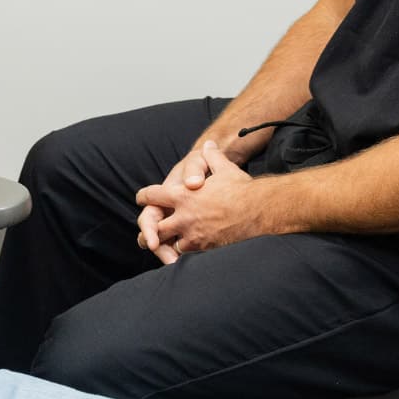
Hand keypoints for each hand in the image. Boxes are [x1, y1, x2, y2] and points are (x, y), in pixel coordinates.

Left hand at [135, 141, 262, 255]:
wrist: (258, 212)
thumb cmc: (241, 189)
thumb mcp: (224, 169)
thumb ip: (212, 157)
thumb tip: (210, 144)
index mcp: (183, 195)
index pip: (153, 196)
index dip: (144, 197)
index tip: (140, 199)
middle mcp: (183, 216)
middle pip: (154, 226)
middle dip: (150, 229)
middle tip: (147, 233)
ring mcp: (192, 234)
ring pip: (169, 243)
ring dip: (168, 243)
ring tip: (166, 246)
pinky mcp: (203, 248)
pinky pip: (186, 254)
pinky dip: (184, 253)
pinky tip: (187, 252)